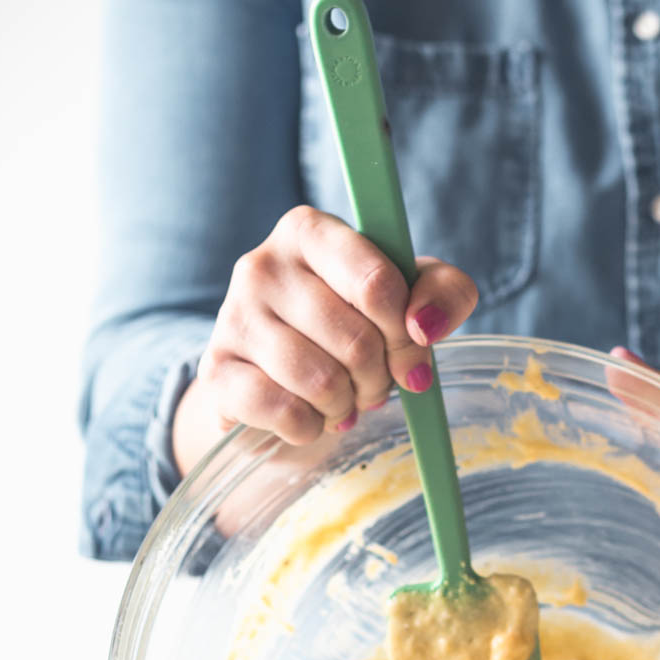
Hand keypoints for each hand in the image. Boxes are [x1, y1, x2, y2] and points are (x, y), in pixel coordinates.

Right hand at [173, 206, 477, 475]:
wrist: (276, 383)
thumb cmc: (351, 330)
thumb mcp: (408, 300)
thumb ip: (443, 293)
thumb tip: (425, 325)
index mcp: (310, 231)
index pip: (376, 284)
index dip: (405, 335)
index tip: (411, 355)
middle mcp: (263, 265)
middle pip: (356, 340)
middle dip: (378, 377)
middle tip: (371, 384)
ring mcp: (232, 317)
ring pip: (322, 381)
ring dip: (346, 406)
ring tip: (340, 400)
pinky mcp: (216, 372)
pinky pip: (286, 413)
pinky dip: (310, 428)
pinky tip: (307, 416)